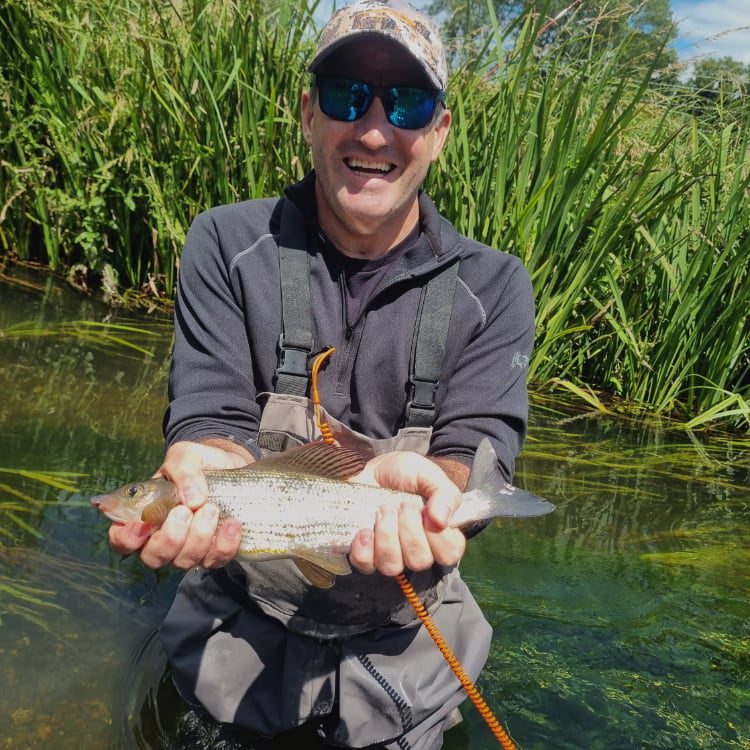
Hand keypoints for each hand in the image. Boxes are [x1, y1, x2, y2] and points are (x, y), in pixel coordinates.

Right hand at [108, 439, 250, 569]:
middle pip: (154, 557)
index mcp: (143, 515)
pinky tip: (232, 524)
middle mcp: (162, 538)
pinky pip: (216, 559)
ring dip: (199, 537)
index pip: (121, 540)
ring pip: (185, 561)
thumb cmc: (199, 462)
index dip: (126, 539)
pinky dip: (225, 544)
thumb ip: (182, 469)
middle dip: (171, 538)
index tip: (142, 524)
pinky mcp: (214, 551)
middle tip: (185, 510)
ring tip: (212, 509)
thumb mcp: (185, 454)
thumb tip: (193, 500)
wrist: (230, 466)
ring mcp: (188, 548)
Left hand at [348, 452, 465, 576]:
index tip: (426, 510)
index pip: (449, 554)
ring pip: (392, 566)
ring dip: (386, 535)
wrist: (373, 468)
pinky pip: (365, 565)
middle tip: (402, 503)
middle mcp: (416, 550)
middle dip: (409, 528)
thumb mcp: (429, 475)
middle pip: (419, 561)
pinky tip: (365, 529)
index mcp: (438, 534)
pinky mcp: (366, 554)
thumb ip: (445, 494)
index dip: (439, 536)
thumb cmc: (406, 473)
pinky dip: (364, 548)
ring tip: (382, 510)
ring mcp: (390, 554)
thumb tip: (441, 521)